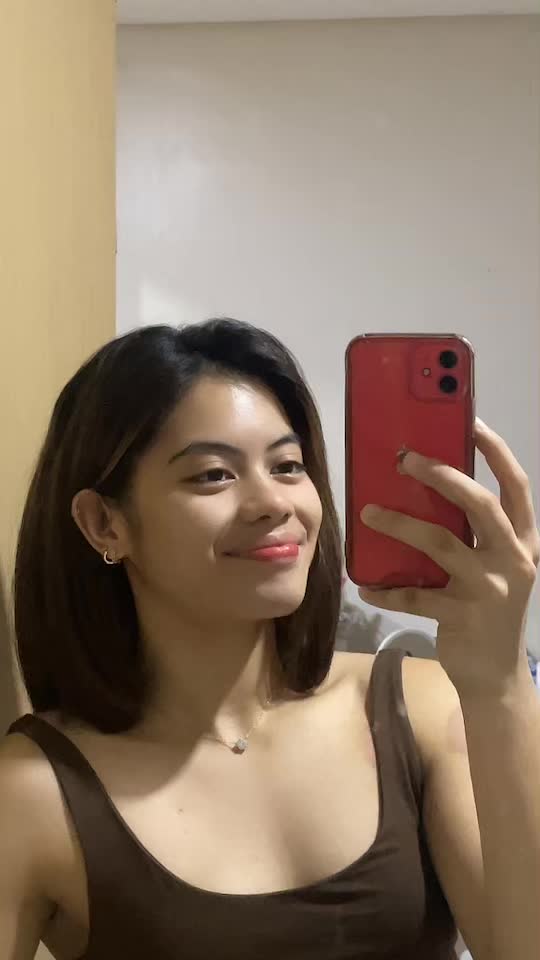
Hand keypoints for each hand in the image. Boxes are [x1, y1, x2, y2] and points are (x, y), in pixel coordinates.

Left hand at [359, 419, 539, 697]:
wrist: (495, 676)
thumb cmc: (488, 609)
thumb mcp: (492, 566)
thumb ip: (471, 532)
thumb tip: (425, 486)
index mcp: (524, 541)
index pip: (516, 485)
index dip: (495, 451)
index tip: (470, 421)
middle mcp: (514, 560)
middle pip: (479, 505)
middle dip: (442, 475)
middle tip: (405, 458)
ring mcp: (489, 588)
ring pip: (441, 543)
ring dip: (401, 523)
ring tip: (368, 511)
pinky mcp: (461, 616)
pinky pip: (414, 594)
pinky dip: (386, 589)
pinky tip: (366, 586)